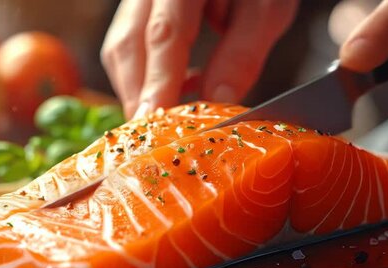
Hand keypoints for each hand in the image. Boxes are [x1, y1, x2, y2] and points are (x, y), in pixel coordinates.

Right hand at [101, 0, 298, 117]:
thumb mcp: (266, 7)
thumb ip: (242, 53)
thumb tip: (215, 99)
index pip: (163, 35)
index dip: (158, 83)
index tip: (157, 122)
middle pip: (127, 45)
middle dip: (139, 95)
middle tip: (155, 134)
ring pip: (121, 46)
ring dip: (140, 87)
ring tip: (169, 112)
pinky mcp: (140, 5)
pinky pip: (128, 41)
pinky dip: (145, 72)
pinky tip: (173, 85)